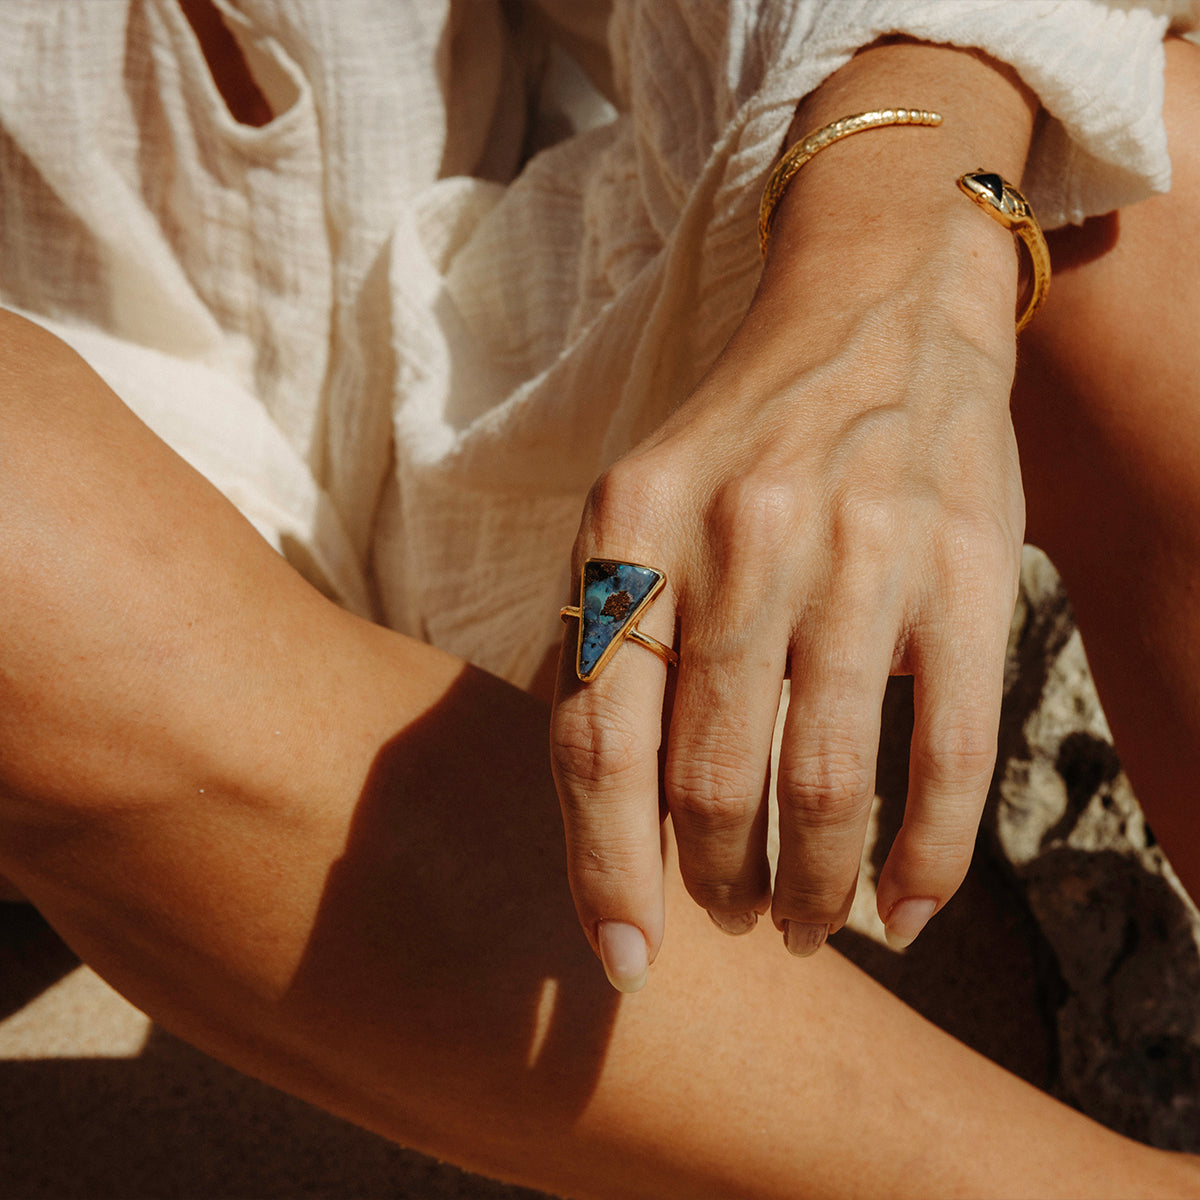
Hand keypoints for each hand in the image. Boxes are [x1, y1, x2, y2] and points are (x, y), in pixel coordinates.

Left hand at [550, 150, 1027, 988]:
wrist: (876, 313)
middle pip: (711, 781)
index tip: (624, 962)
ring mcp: (861, 554)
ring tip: (804, 920)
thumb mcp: (638, 511)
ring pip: (825, 785)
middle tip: (728, 915)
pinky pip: (952, 755)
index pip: (594, 740)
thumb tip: (610, 819)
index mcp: (630, 528)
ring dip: (812, 889)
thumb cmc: (741, 440)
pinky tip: (909, 906)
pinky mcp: (967, 570)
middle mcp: (739, 538)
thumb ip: (611, 646)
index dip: (603, 870)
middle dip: (716, 883)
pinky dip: (928, 857)